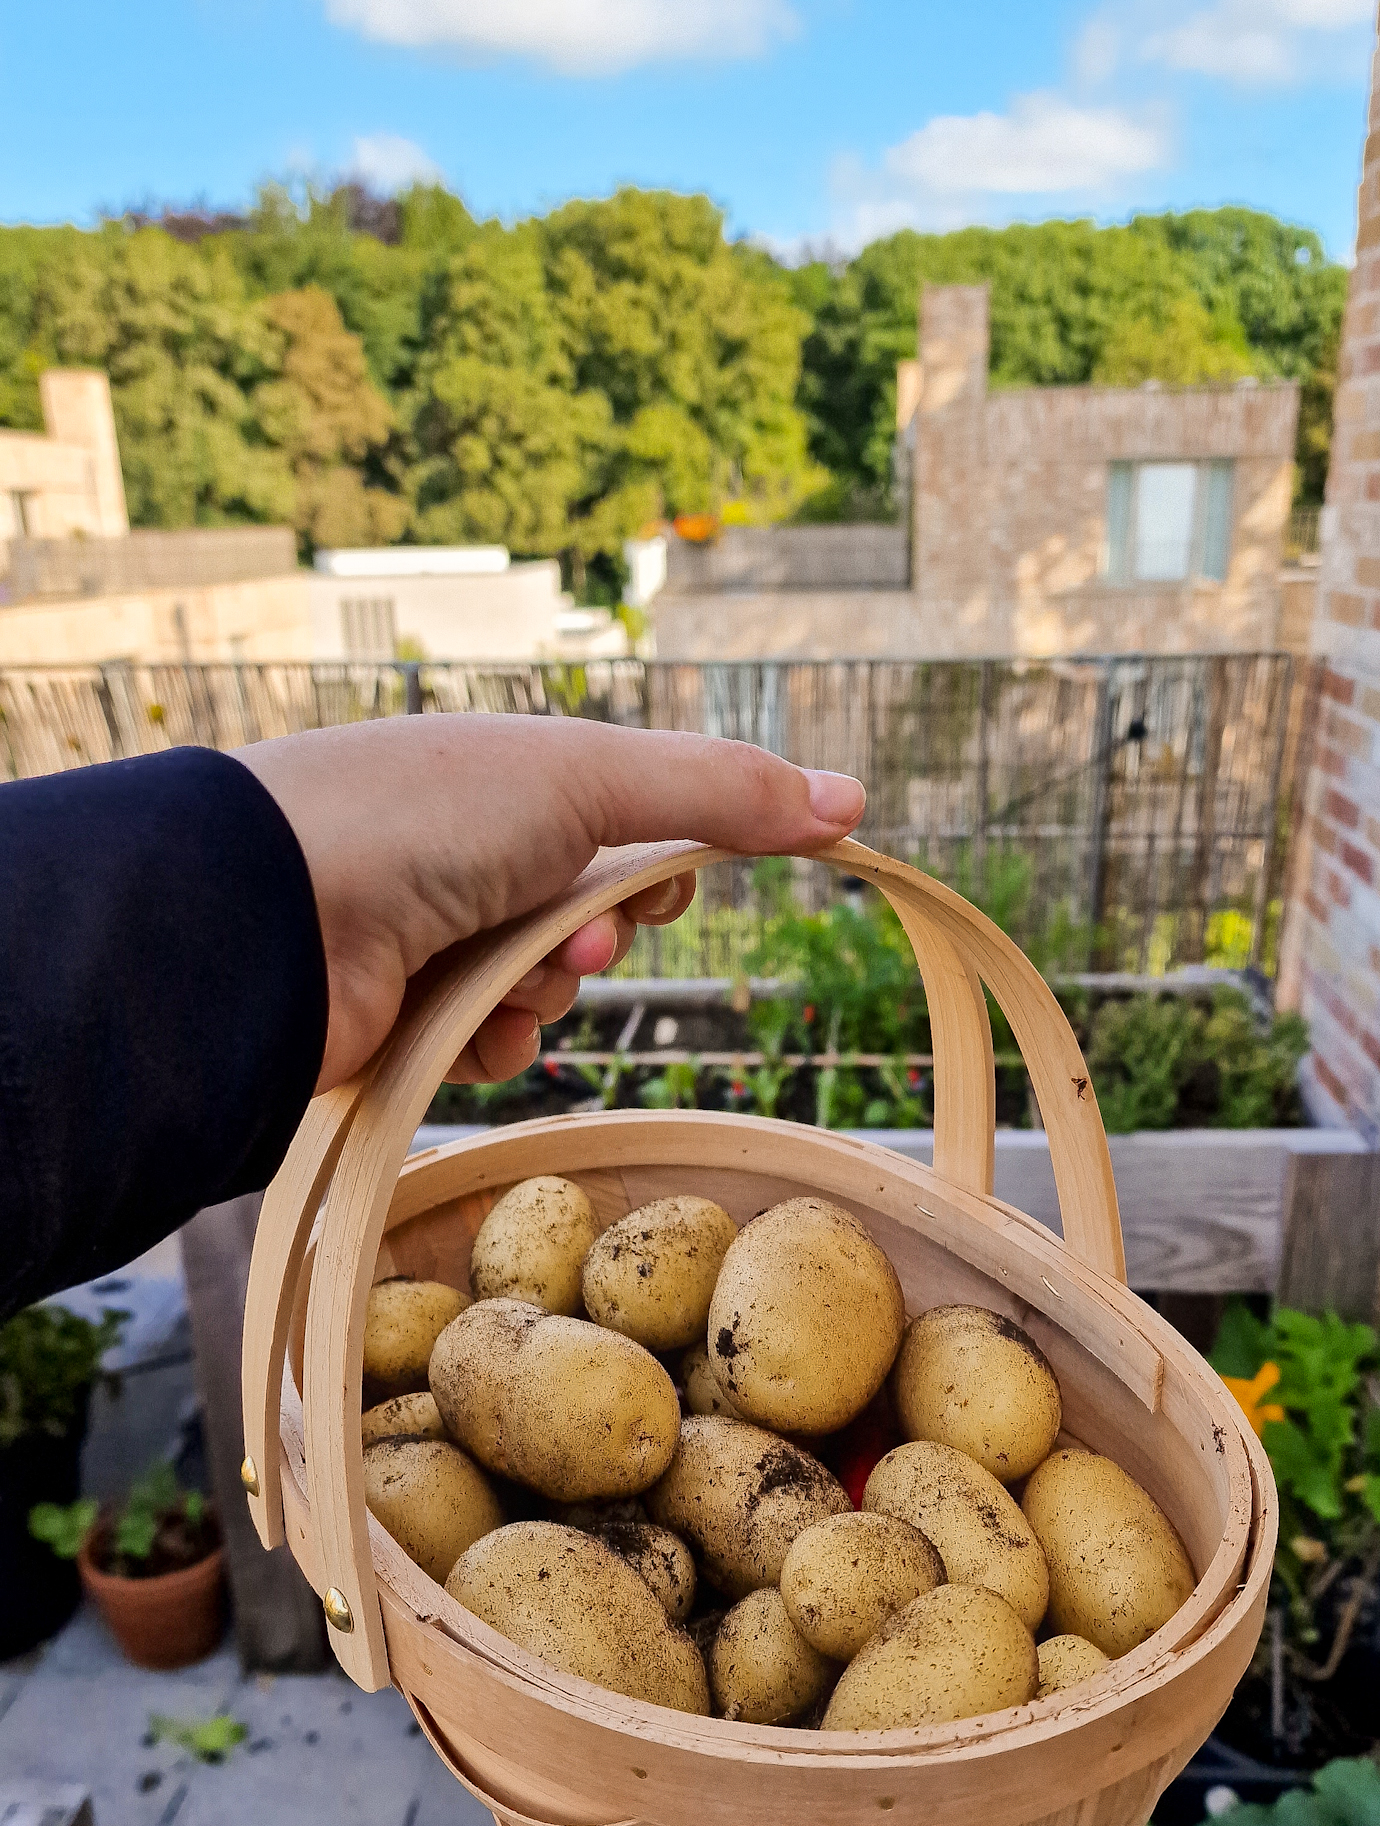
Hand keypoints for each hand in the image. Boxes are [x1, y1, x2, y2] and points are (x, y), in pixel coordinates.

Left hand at [236, 714, 864, 1092]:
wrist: (275, 917)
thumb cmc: (422, 815)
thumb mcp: (592, 778)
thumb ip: (725, 791)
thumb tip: (855, 801)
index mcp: (507, 783)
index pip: (631, 830)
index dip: (663, 866)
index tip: (661, 883)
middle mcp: (469, 856)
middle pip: (596, 918)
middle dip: (594, 933)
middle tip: (565, 930)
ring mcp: (434, 941)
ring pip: (552, 989)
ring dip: (541, 987)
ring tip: (487, 971)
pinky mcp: (406, 1024)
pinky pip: (498, 1047)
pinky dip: (493, 1039)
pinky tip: (456, 1024)